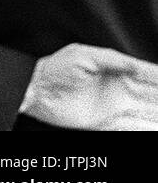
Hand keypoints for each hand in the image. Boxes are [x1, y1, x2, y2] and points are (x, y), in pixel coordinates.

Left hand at [21, 43, 157, 129]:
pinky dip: (146, 127)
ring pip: (146, 111)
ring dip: (157, 113)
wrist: (37, 90)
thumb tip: (135, 65)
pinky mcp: (107, 123)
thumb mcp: (82, 55)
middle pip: (152, 93)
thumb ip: (111, 59)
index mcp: (114, 69)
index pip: (146, 73)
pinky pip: (132, 126)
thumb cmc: (55, 69)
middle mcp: (118, 89)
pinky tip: (155, 126)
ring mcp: (114, 107)